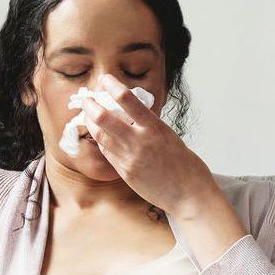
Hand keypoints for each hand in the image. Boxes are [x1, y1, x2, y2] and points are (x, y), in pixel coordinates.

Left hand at [78, 70, 219, 213]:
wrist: (189, 195)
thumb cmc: (185, 165)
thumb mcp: (169, 137)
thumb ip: (149, 126)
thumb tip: (133, 115)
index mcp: (154, 128)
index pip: (128, 100)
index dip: (112, 86)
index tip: (105, 79)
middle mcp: (139, 142)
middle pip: (104, 119)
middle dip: (90, 106)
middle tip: (86, 98)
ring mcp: (129, 159)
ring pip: (100, 136)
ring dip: (91, 123)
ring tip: (88, 115)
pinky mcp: (125, 172)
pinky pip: (107, 152)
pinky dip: (101, 141)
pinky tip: (100, 136)